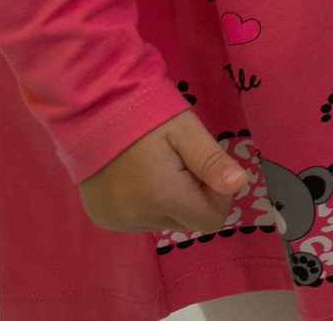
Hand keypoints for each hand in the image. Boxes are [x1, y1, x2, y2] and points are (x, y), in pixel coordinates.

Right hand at [78, 111, 252, 234]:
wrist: (93, 110)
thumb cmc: (146, 115)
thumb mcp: (187, 131)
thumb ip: (212, 161)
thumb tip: (240, 184)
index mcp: (164, 197)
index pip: (211, 220)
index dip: (217, 196)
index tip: (204, 168)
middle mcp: (139, 218)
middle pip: (188, 223)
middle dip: (194, 197)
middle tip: (180, 163)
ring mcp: (117, 221)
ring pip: (165, 222)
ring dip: (170, 201)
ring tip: (156, 166)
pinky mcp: (103, 218)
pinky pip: (140, 221)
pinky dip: (147, 204)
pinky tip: (137, 177)